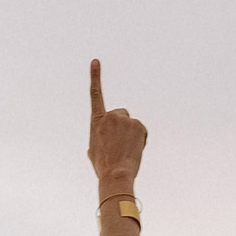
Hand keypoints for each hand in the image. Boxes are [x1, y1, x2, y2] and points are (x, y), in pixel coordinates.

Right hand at [87, 59, 146, 196]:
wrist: (115, 174)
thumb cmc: (103, 167)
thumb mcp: (94, 151)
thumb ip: (98, 139)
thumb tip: (98, 143)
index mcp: (97, 122)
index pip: (95, 95)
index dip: (95, 77)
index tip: (95, 61)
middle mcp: (110, 116)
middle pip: (121, 115)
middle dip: (122, 126)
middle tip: (118, 146)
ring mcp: (125, 119)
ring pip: (131, 125)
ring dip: (131, 135)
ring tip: (125, 151)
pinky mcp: (138, 125)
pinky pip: (141, 131)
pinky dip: (140, 140)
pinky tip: (133, 151)